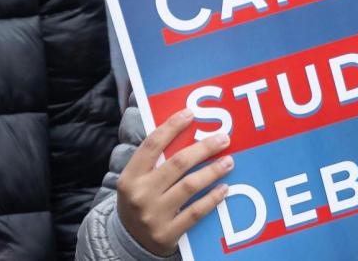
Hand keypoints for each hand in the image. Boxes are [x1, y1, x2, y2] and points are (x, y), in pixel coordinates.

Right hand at [116, 110, 233, 255]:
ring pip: (189, 186)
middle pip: (177, 163)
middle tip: (223, 138)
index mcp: (130, 177)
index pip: (152, 145)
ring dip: (212, 171)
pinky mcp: (167, 234)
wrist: (128, 243)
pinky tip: (224, 189)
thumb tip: (184, 129)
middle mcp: (141, 195)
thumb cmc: (139, 201)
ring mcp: (154, 216)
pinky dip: (212, 199)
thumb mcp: (136, 180)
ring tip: (229, 161)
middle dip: (204, 148)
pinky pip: (195, 213)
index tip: (191, 114)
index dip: (171, 127)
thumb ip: (154, 159)